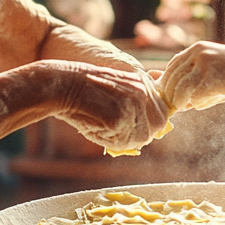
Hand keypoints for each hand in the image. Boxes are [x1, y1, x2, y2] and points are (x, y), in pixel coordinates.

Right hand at [40, 60, 169, 152]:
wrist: (61, 84)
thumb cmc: (83, 89)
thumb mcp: (117, 89)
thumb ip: (136, 103)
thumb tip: (156, 126)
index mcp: (143, 81)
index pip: (163, 113)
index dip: (150, 124)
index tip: (133, 127)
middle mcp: (142, 91)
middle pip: (157, 126)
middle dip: (140, 134)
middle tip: (117, 131)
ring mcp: (132, 104)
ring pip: (140, 138)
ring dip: (123, 139)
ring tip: (103, 127)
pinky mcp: (119, 118)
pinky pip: (122, 142)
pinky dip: (109, 141)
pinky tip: (96, 127)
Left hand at [160, 42, 224, 111]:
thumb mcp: (215, 66)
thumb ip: (196, 75)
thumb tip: (176, 93)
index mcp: (197, 48)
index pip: (173, 65)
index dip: (167, 81)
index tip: (166, 93)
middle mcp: (198, 54)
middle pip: (173, 78)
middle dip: (170, 94)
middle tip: (173, 105)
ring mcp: (204, 66)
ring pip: (182, 89)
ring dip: (181, 100)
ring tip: (185, 106)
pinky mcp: (212, 79)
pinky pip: (196, 97)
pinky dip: (198, 103)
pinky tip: (203, 104)